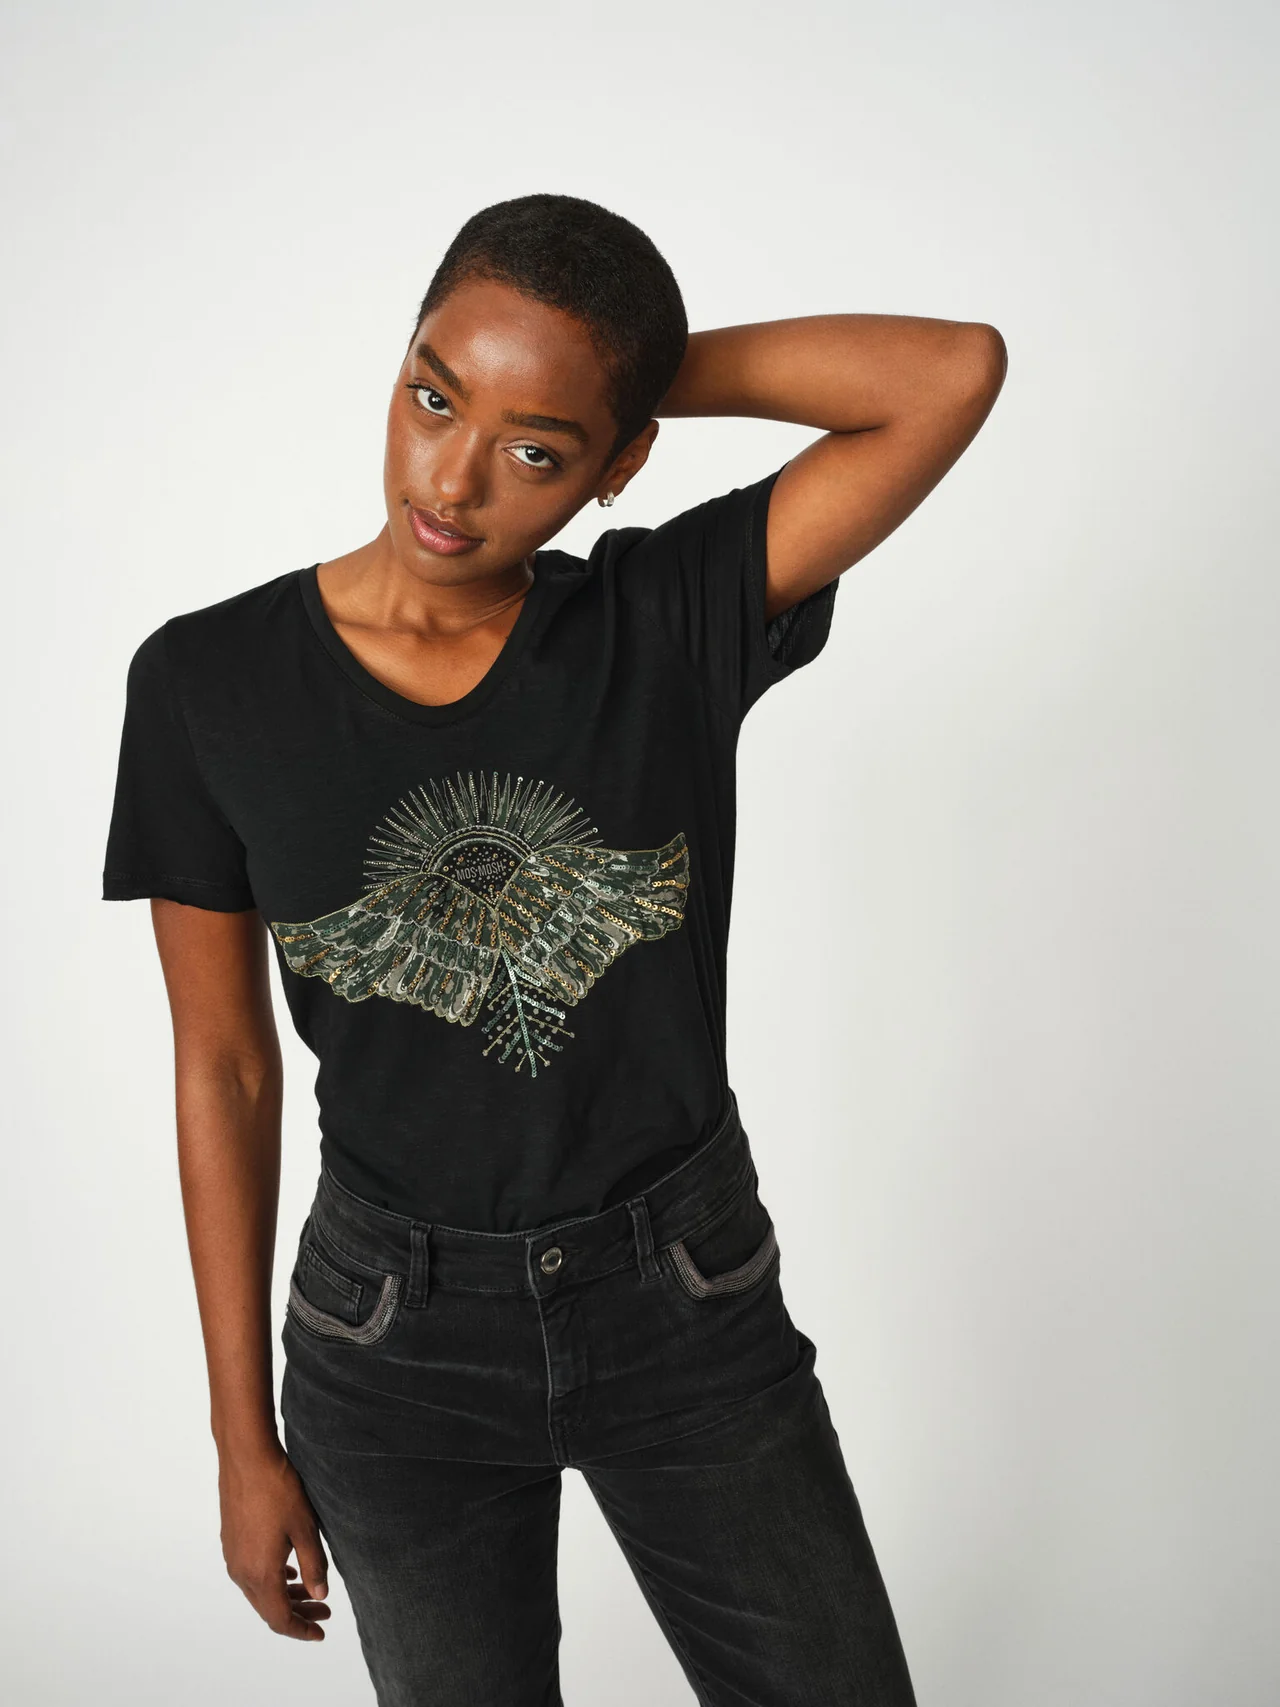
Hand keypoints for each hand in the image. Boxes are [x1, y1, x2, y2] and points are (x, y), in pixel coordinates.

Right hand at [218, 1442, 331, 1640]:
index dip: (301, 1630)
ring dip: (284, 1595)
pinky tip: (288, 1569)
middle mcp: (241, 1572)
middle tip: (324, 1611)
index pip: (280, 1618)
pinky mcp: (230, 1541)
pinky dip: (271, 1580)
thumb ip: (314, 1566)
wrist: (246, 1458)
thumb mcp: (305, 1529)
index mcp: (260, 1574)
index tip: (320, 1632)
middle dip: (297, 1613)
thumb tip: (320, 1596)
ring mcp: (232, 1557)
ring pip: (259, 1591)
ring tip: (310, 1590)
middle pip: (269, 1608)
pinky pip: (251, 1573)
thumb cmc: (278, 1490)